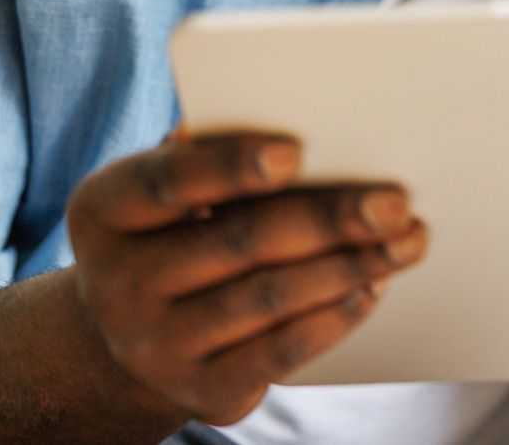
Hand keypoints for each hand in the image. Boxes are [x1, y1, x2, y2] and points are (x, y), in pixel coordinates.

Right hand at [66, 130, 428, 424]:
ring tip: (407, 240)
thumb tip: (296, 116)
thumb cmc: (177, 228)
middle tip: (395, 200)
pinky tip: (374, 287)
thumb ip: (212, 151)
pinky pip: (280, 352)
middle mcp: (115, 284)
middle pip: (237, 241)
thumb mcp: (171, 188)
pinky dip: (334, 317)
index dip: (229, 165)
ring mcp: (153, 348)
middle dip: (328, 218)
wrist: (137, 335)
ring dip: (350, 266)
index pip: (165, 181)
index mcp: (102, 210)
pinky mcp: (201, 393)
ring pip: (268, 297)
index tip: (295, 151)